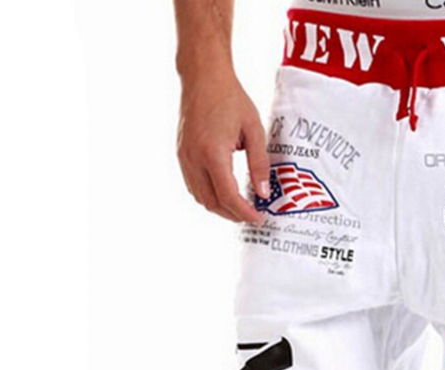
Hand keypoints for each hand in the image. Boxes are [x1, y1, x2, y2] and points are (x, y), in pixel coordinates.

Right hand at [176, 71, 268, 223]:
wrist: (203, 76)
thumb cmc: (229, 98)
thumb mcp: (254, 130)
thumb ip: (259, 164)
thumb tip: (263, 193)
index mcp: (213, 153)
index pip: (228, 197)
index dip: (245, 213)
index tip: (259, 218)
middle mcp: (194, 159)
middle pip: (213, 203)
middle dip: (233, 215)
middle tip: (252, 215)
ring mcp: (184, 158)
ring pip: (201, 198)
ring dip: (220, 208)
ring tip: (240, 207)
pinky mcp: (181, 155)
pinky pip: (193, 186)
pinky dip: (209, 196)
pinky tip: (224, 193)